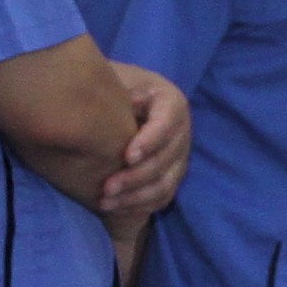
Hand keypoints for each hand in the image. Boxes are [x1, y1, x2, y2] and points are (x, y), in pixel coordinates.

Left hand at [97, 63, 191, 223]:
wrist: (117, 100)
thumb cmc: (112, 86)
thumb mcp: (116, 78)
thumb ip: (115, 90)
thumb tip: (106, 110)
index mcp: (171, 102)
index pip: (167, 123)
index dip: (150, 142)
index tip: (126, 156)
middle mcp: (181, 131)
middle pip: (167, 159)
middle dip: (136, 177)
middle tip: (106, 187)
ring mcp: (179, 156)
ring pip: (165, 184)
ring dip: (136, 197)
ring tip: (105, 202)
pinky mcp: (171, 175)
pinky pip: (161, 197)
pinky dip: (139, 206)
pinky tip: (114, 208)